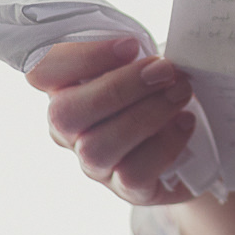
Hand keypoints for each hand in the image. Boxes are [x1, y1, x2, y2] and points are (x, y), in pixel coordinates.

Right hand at [26, 38, 198, 205]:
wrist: (193, 143)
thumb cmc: (156, 90)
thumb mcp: (138, 62)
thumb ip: (131, 55)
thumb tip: (153, 59)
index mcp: (63, 88)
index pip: (41, 69)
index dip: (80, 56)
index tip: (131, 45)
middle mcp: (68, 129)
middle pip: (64, 114)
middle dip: (122, 87)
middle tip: (164, 70)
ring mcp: (93, 163)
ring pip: (97, 147)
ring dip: (147, 114)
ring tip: (181, 92)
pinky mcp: (125, 189)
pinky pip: (133, 173)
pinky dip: (165, 144)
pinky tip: (185, 122)